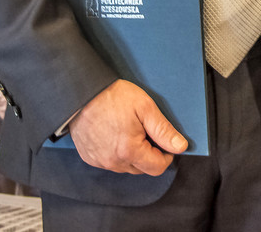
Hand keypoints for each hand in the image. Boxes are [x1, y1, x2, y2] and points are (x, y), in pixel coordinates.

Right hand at [69, 79, 187, 174]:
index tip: (165, 142)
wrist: (81, 92)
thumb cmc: (112, 97)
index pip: (157, 168)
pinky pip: (110, 162)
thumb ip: (163, 130)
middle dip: (149, 154)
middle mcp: (113, 162)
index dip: (166, 155)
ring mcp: (99, 162)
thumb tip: (180, 146)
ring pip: (126, 167)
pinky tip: (115, 135)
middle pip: (141, 169)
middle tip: (146, 131)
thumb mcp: (145, 108)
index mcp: (129, 151)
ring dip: (133, 155)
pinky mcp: (89, 158)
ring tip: (129, 131)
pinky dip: (117, 153)